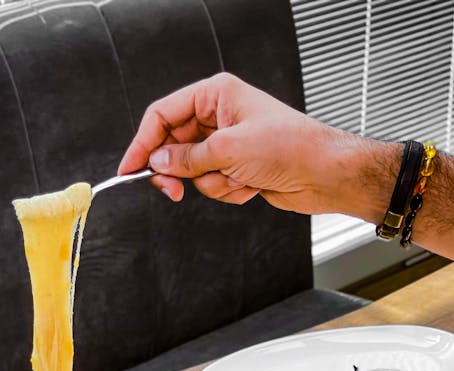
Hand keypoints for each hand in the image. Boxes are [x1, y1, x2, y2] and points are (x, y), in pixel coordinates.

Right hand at [117, 72, 367, 213]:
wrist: (323, 174)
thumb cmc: (289, 147)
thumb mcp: (229, 150)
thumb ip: (187, 158)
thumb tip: (158, 162)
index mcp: (215, 95)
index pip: (163, 115)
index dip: (143, 142)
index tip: (130, 168)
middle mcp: (219, 116)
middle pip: (174, 146)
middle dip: (179, 170)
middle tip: (173, 189)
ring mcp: (227, 144)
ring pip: (193, 171)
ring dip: (212, 183)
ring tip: (238, 179)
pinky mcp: (236, 168)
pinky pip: (213, 185)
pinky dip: (228, 191)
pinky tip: (250, 186)